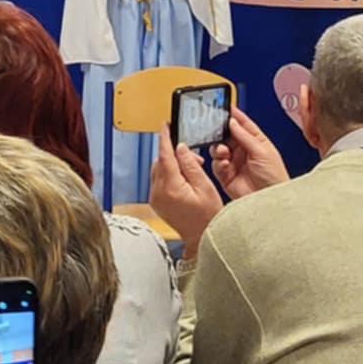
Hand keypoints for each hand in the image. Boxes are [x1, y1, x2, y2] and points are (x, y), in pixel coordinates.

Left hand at [152, 128, 223, 254]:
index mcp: (170, 187)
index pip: (164, 155)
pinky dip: (169, 175)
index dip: (165, 138)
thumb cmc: (207, 217)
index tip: (165, 125)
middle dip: (175, 154)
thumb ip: (191, 165)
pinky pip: (158, 180)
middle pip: (160, 161)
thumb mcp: (205, 186)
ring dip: (172, 165)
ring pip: (158, 170)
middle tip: (193, 158)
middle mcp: (158, 192)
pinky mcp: (156, 201)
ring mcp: (155, 198)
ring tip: (192, 171)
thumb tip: (180, 148)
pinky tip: (184, 180)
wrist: (201, 237)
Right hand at [209, 107, 289, 198]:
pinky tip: (224, 164)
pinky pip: (216, 165)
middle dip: (220, 133)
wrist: (270, 201)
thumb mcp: (263, 151)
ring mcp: (234, 163)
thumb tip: (232, 122)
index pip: (242, 124)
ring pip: (218, 149)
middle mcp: (243, 151)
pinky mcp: (226, 175)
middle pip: (227, 135)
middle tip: (217, 131)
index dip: (233, 115)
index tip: (223, 107)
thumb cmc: (275, 178)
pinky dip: (218, 163)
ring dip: (218, 148)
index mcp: (256, 141)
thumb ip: (245, 136)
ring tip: (223, 152)